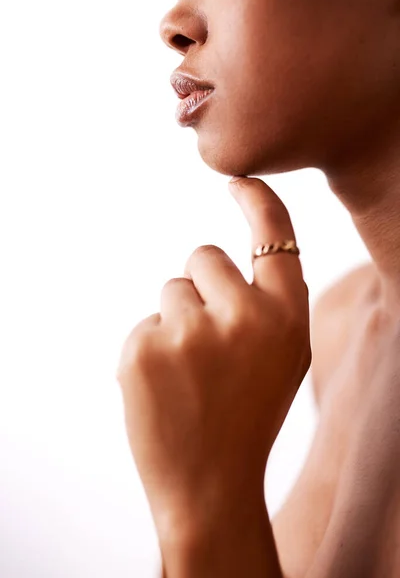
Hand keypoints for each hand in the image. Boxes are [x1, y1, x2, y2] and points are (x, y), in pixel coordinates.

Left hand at [116, 176, 310, 542]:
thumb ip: (270, 304)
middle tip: (209, 342)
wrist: (210, 483)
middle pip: (204, 256)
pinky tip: (167, 388)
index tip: (240, 181)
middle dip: (203, 286)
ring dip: (178, 320)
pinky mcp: (143, 348)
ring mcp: (190, 331)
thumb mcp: (284, 358)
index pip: (275, 236)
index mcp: (287, 317)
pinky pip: (146, 322)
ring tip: (190, 373)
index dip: (258, 203)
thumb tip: (229, 256)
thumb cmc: (249, 414)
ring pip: (172, 290)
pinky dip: (152, 348)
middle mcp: (244, 316)